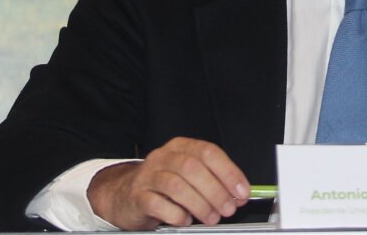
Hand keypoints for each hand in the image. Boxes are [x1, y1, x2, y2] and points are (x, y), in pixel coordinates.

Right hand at [87, 137, 250, 229]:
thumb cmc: (162, 185)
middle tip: (228, 209)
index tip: (242, 191)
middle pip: (193, 168)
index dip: (229, 172)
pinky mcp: (137, 195)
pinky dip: (176, 214)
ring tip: (211, 217)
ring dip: (199, 204)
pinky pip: (157, 204)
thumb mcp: (188, 176)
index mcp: (181, 147)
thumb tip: (238, 194)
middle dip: (216, 191)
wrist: (123, 194)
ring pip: (177, 186)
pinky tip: (185, 220)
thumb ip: (212, 180)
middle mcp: (164, 157)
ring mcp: (148, 175)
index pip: (209, 152)